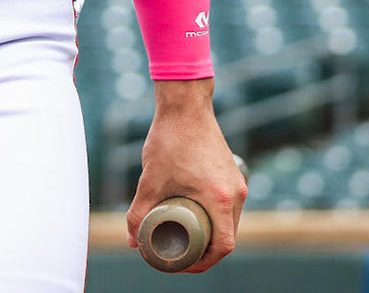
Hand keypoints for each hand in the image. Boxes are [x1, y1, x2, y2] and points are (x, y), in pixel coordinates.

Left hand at [126, 79, 245, 273]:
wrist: (185, 104)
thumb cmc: (169, 139)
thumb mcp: (150, 181)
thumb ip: (138, 213)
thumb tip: (131, 242)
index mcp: (220, 199)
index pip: (223, 246)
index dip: (204, 263)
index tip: (184, 264)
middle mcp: (235, 193)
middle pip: (227, 237)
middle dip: (205, 252)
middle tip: (181, 255)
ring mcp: (237, 182)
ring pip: (229, 222)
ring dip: (211, 234)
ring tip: (187, 239)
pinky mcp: (232, 173)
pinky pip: (228, 205)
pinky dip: (215, 217)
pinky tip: (197, 219)